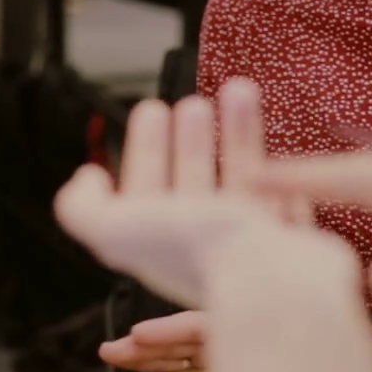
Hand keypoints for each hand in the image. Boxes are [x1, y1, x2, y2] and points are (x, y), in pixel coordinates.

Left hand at [59, 79, 318, 371]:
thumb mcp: (113, 227)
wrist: (271, 280)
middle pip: (193, 182)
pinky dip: (278, 173)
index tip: (151, 109)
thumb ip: (83, 207)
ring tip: (239, 91)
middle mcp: (200, 244)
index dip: (145, 148)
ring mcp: (247, 243)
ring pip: (240, 181)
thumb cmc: (196, 250)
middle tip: (192, 102)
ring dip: (237, 134)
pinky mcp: (288, 242)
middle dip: (191, 138)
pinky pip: (282, 202)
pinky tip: (277, 154)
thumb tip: (88, 180)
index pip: (146, 188)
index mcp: (157, 241)